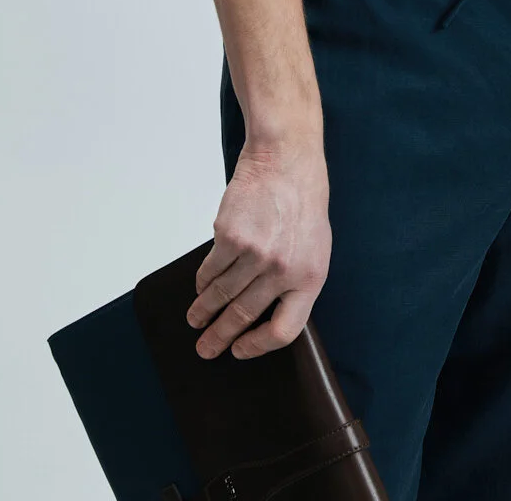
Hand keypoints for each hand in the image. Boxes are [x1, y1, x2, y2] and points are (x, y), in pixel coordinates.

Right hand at [186, 134, 331, 358]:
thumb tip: (265, 314)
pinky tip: (199, 287)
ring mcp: (255, 253)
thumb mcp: (315, 248)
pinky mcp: (231, 236)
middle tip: (205, 349)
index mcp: (310, 277)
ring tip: (195, 319)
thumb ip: (294, 281)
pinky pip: (211, 269)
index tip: (240, 350)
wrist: (287, 160)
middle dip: (220, 336)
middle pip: (244, 316)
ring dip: (204, 311)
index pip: (284, 330)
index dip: (258, 346)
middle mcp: (282, 270)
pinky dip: (201, 282)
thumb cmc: (303, 202)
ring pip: (222, 294)